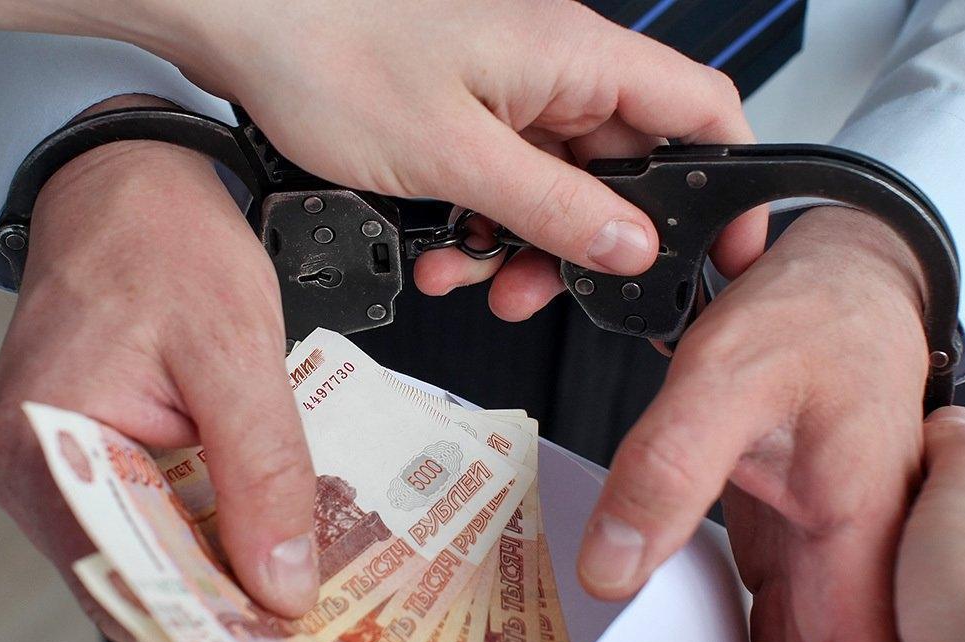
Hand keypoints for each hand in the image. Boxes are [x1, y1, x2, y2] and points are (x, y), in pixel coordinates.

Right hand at [0, 103, 319, 639]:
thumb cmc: (166, 246)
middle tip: (319, 629)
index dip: (213, 626)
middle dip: (230, 605)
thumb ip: (262, 472)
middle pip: (143, 577)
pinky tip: (276, 531)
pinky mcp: (101, 448)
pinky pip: (160, 510)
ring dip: (229, 567)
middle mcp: (44, 471)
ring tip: (313, 587)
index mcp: (50, 452)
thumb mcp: (235, 355)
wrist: (134, 181)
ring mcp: (67, 463)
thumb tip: (282, 584)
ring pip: (157, 549)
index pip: (132, 582)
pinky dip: (217, 526)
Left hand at [137, 0, 766, 300]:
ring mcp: (512, 89)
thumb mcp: (453, 154)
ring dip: (527, 246)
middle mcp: (555, 68)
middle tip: (554, 290)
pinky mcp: (472, 110)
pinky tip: (444, 252)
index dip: (727, 185)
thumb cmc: (327, 49)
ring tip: (479, 278)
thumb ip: (552, 207)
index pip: (701, 113)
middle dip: (591, 243)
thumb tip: (629, 245)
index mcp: (575, 55)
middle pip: (626, 169)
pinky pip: (509, 182)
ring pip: (562, 188)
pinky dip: (485, 226)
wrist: (237, 19)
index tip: (723, 249)